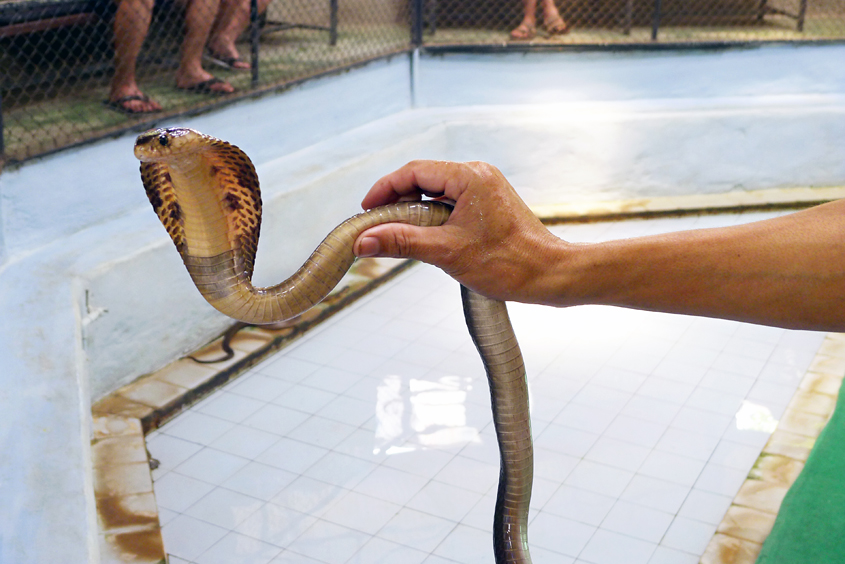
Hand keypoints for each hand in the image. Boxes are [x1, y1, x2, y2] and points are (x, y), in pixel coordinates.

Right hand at [354, 160, 567, 303]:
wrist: (549, 274)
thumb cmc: (507, 263)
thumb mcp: (445, 252)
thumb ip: (401, 242)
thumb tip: (363, 242)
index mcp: (469, 176)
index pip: (413, 171)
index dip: (384, 189)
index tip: (366, 210)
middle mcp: (478, 173)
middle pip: (423, 177)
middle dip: (396, 200)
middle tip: (376, 224)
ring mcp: (485, 186)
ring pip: (436, 190)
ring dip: (413, 209)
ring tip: (395, 232)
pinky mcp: (489, 202)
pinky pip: (451, 200)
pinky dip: (431, 215)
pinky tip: (423, 234)